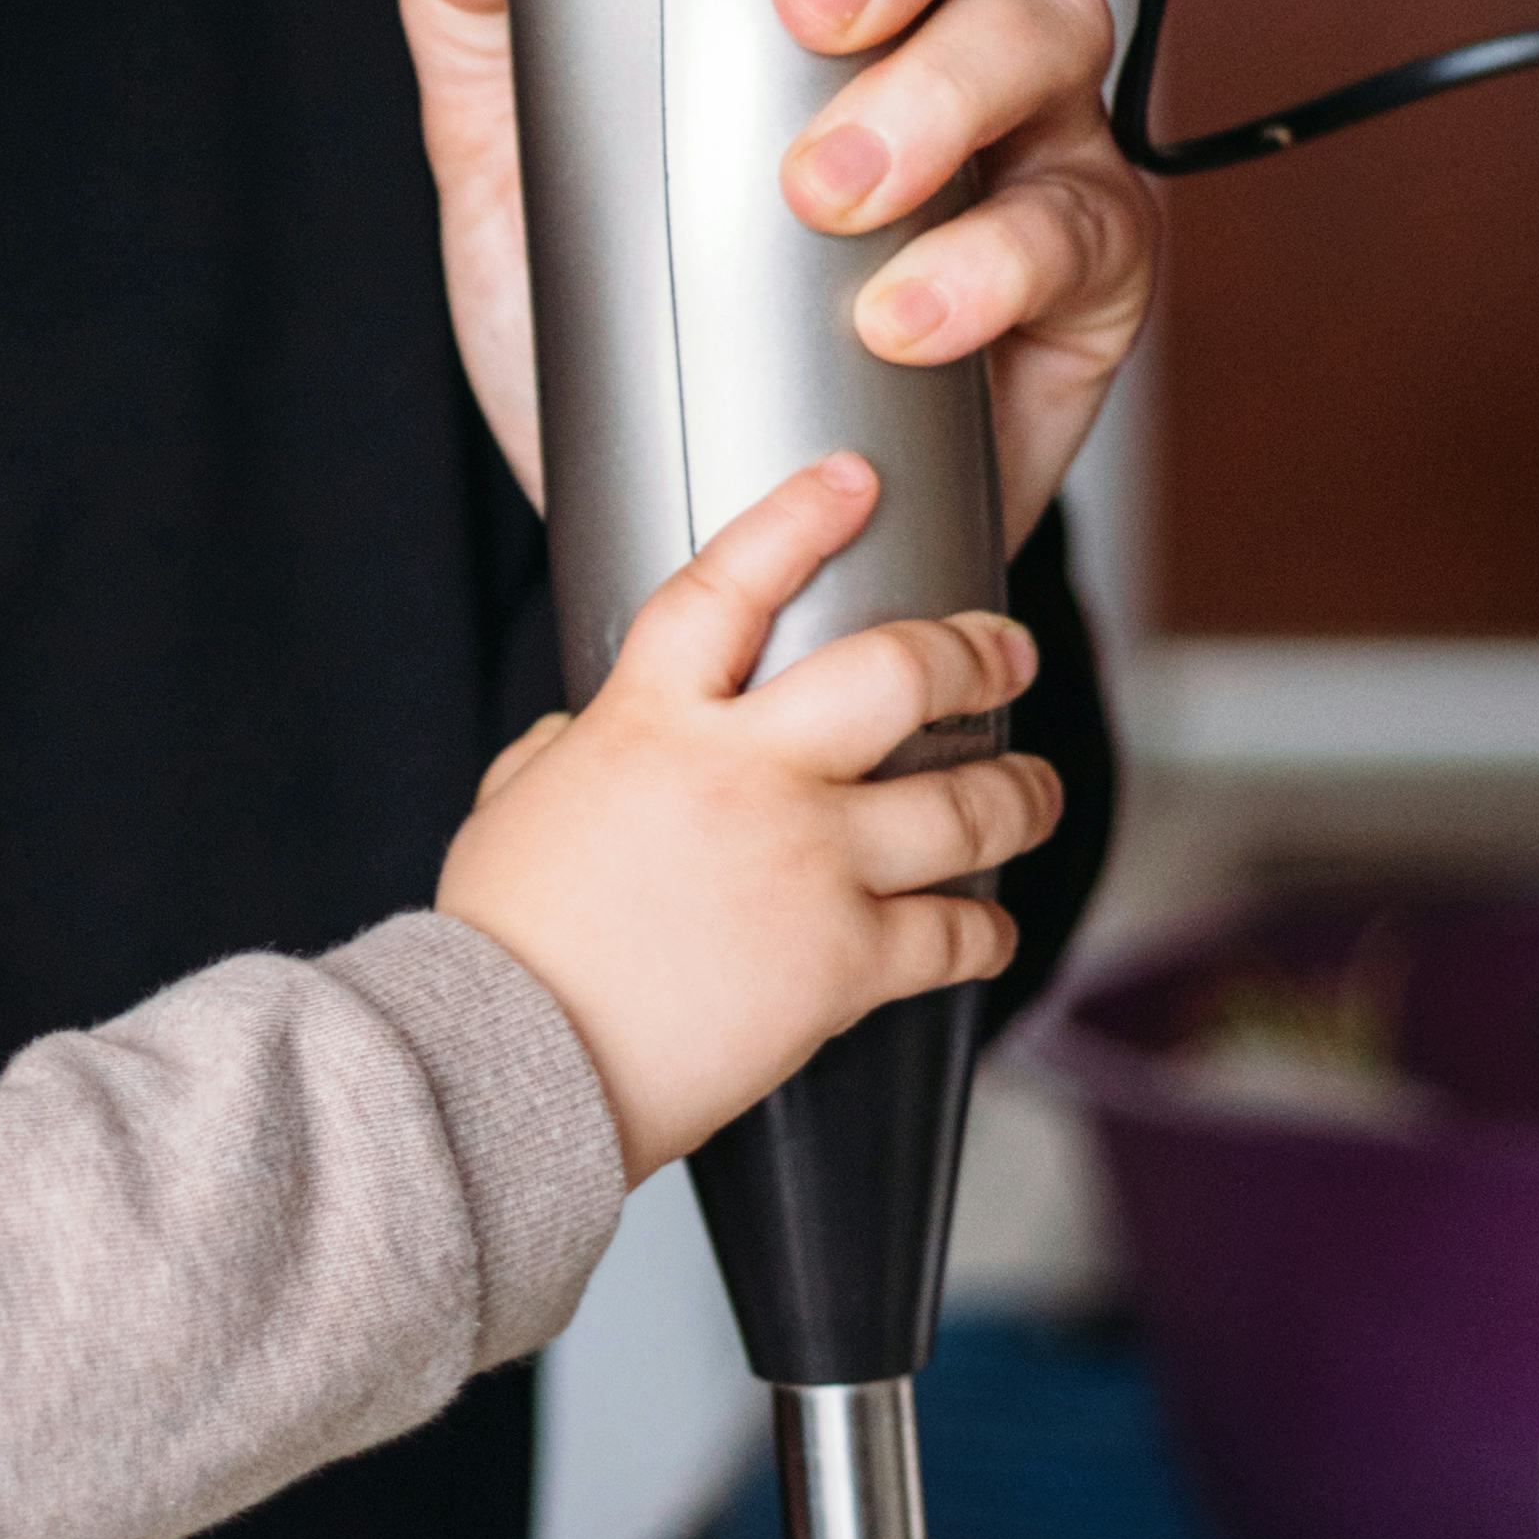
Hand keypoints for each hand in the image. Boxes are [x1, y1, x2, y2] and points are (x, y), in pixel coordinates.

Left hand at [394, 0, 1155, 550]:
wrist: (704, 513)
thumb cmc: (625, 296)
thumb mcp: (501, 139)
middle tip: (812, 0)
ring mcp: (1032, 120)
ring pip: (1054, 18)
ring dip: (943, 89)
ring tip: (828, 189)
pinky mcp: (1083, 263)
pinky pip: (1083, 222)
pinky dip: (990, 261)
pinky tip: (899, 307)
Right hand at [440, 451, 1051, 1170]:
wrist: (507, 1060)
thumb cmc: (501, 942)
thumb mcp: (512, 805)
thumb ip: (568, 751)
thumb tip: (588, 739)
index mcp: (651, 721)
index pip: (731, 582)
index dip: (800, 516)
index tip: (855, 477)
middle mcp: (745, 776)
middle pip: (898, 674)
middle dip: (973, 655)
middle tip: (1005, 653)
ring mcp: (806, 866)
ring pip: (964, 804)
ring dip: (1020, 793)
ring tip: (1036, 790)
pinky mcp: (842, 964)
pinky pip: (954, 935)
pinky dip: (983, 934)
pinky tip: (986, 930)